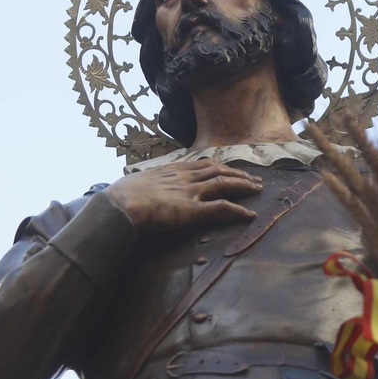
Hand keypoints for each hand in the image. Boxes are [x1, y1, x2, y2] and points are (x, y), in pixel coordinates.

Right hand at [104, 159, 261, 233]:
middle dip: (237, 173)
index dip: (218, 166)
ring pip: (224, 184)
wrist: (119, 205)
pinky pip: (221, 208)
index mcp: (170, 170)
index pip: (201, 164)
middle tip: (252, 178)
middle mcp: (184, 177)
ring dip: (243, 185)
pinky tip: (249, 214)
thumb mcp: (134, 182)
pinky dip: (237, 210)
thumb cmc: (120, 196)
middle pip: (218, 170)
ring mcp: (190, 192)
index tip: (228, 168)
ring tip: (257, 189)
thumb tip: (137, 187)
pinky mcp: (193, 210)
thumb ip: (144, 183)